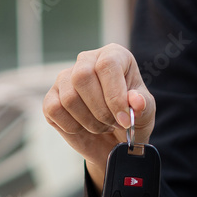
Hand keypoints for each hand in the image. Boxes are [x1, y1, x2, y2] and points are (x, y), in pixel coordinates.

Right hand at [43, 44, 155, 192]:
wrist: (112, 140)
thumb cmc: (129, 118)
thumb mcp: (144, 113)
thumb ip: (143, 105)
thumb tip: (135, 101)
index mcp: (112, 55)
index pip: (106, 65)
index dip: (114, 95)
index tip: (124, 120)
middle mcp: (86, 61)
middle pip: (82, 77)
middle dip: (100, 110)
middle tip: (113, 124)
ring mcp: (65, 79)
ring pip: (69, 98)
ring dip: (89, 121)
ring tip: (102, 126)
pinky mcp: (51, 98)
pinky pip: (54, 110)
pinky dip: (72, 126)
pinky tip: (83, 127)